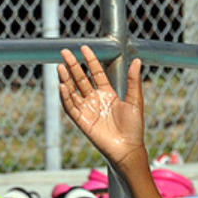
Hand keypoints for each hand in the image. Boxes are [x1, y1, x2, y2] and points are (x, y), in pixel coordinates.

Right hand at [57, 46, 146, 165]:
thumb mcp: (135, 101)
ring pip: (73, 91)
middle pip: (81, 79)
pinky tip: (63, 86)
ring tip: (60, 66)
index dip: (91, 61)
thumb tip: (137, 61)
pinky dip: (65, 97)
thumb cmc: (133, 128)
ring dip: (66, 79)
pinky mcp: (82, 121)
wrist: (128, 148)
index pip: (96, 73)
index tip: (85, 48)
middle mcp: (95, 100)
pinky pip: (71, 108)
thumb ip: (133, 81)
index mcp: (108, 94)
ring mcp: (87, 110)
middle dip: (73, 66)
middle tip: (65, 52)